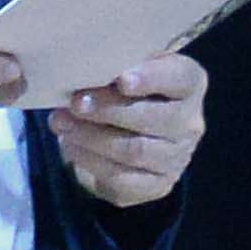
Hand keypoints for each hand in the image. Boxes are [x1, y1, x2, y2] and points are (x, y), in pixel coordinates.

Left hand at [50, 53, 208, 207]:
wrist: (124, 133)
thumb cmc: (122, 89)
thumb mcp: (124, 67)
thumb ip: (115, 63)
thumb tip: (84, 67)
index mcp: (188, 84)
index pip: (180, 77)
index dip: (152, 79)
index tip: (121, 80)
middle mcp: (190, 122)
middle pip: (153, 118)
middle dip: (108, 110)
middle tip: (75, 103)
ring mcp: (177, 157)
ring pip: (134, 150)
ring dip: (91, 136)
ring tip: (61, 122)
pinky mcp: (158, 185)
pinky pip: (123, 178)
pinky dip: (90, 161)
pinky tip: (69, 145)